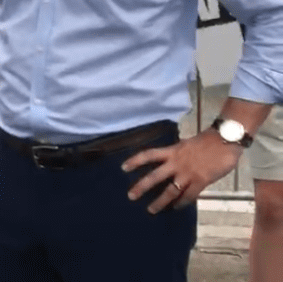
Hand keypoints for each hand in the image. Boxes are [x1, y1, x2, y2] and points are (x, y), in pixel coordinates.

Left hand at [122, 130, 241, 213]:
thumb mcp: (186, 145)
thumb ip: (177, 154)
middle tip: (130, 196)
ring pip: (170, 190)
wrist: (225, 140)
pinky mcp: (201, 181)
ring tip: (151, 210)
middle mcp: (176, 163)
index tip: (123, 168)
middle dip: (141, 187)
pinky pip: (189, 195)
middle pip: (154, 176)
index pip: (148, 155)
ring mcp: (188, 173)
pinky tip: (176, 208)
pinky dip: (182, 202)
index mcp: (172, 151)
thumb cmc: (208, 141)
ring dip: (160, 201)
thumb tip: (171, 163)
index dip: (135, 161)